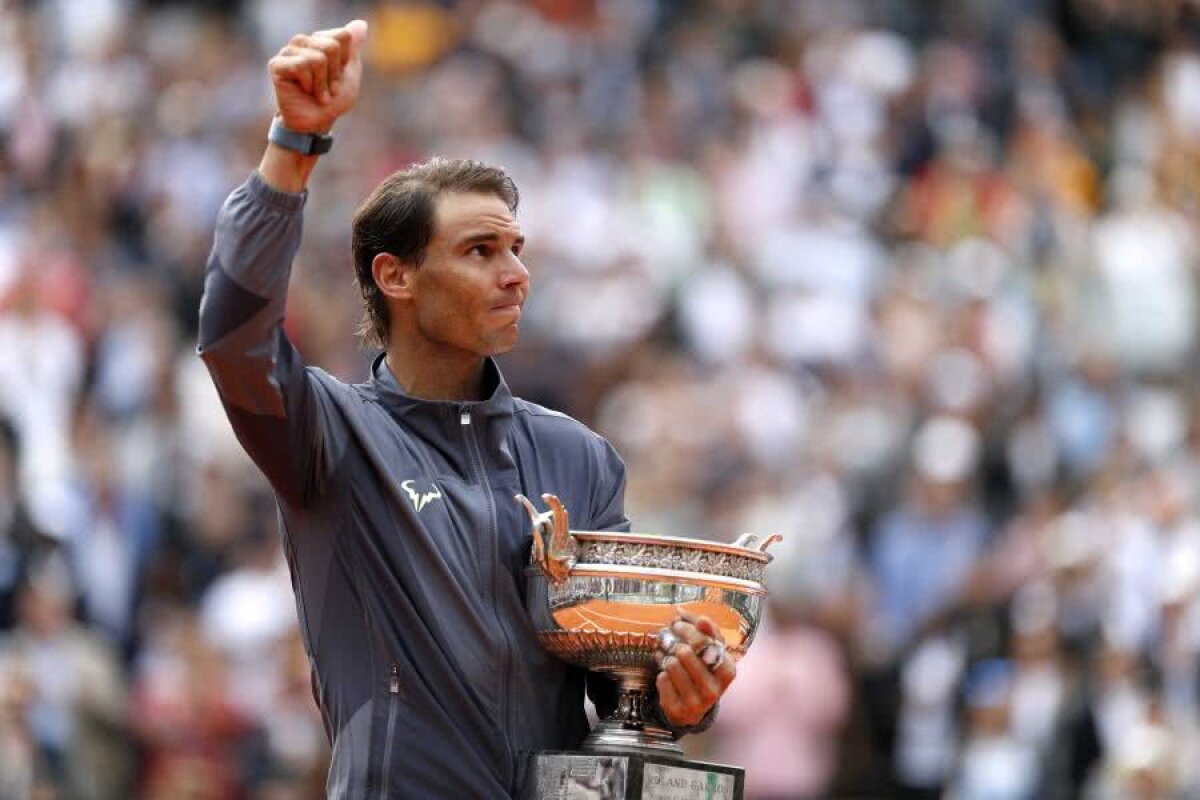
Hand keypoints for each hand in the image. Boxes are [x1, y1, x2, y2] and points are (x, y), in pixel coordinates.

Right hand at [268, 19, 367, 133]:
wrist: (316, 123)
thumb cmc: (332, 99)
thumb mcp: (350, 73)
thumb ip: (354, 48)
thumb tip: (361, 24)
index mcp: (320, 39)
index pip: (343, 36)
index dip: (345, 62)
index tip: (338, 76)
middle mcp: (303, 41)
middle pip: (331, 46)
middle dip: (334, 74)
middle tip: (328, 88)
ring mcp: (288, 51)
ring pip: (317, 57)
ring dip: (322, 83)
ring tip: (317, 93)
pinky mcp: (276, 64)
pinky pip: (301, 66)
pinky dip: (309, 84)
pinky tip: (304, 91)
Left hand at [654, 612, 734, 727]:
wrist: (692, 709)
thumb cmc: (702, 671)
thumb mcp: (710, 651)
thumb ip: (703, 628)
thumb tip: (682, 611)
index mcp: (727, 671)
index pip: (705, 642)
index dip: (688, 630)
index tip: (677, 624)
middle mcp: (714, 689)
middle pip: (685, 652)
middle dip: (674, 641)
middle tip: (668, 637)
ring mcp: (696, 702)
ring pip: (672, 665)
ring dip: (666, 658)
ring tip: (668, 658)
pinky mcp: (678, 709)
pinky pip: (662, 679)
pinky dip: (661, 673)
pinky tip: (665, 674)